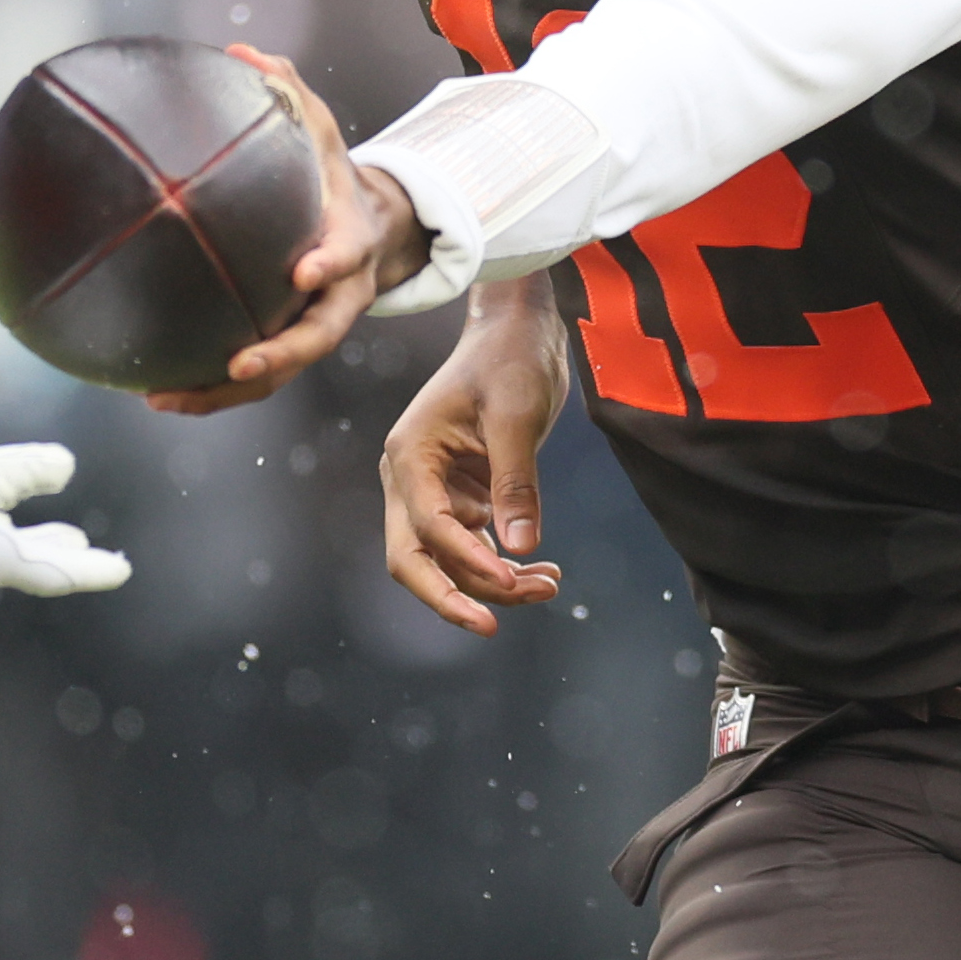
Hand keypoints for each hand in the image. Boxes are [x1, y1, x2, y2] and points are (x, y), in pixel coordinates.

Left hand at [146, 48, 428, 415]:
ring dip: (227, 392)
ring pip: (281, 372)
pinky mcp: (289, 344)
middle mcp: (340, 295)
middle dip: (280, 355)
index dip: (329, 266)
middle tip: (238, 365)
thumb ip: (285, 90)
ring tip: (166, 398)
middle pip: (318, 337)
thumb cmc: (332, 170)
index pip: (346, 256)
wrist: (373, 224)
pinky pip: (254, 377)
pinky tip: (154, 391)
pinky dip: (209, 390)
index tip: (302, 272)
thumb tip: (240, 49)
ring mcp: (316, 326)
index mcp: (351, 240)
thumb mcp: (319, 125)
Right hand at [380, 275, 567, 633]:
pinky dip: (503, 566)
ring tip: (550, 585)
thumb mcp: (517, 416)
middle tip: (492, 628)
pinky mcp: (461, 496)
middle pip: (412, 559)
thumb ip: (516, 481)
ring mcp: (433, 491)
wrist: (518, 331)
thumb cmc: (510, 361)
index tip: (516, 578)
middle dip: (453, 596)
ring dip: (492, 583)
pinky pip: (472, 548)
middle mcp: (410, 478)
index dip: (468, 561)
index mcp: (410, 454)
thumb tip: (522, 549)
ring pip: (447, 561)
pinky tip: (544, 573)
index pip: (428, 527)